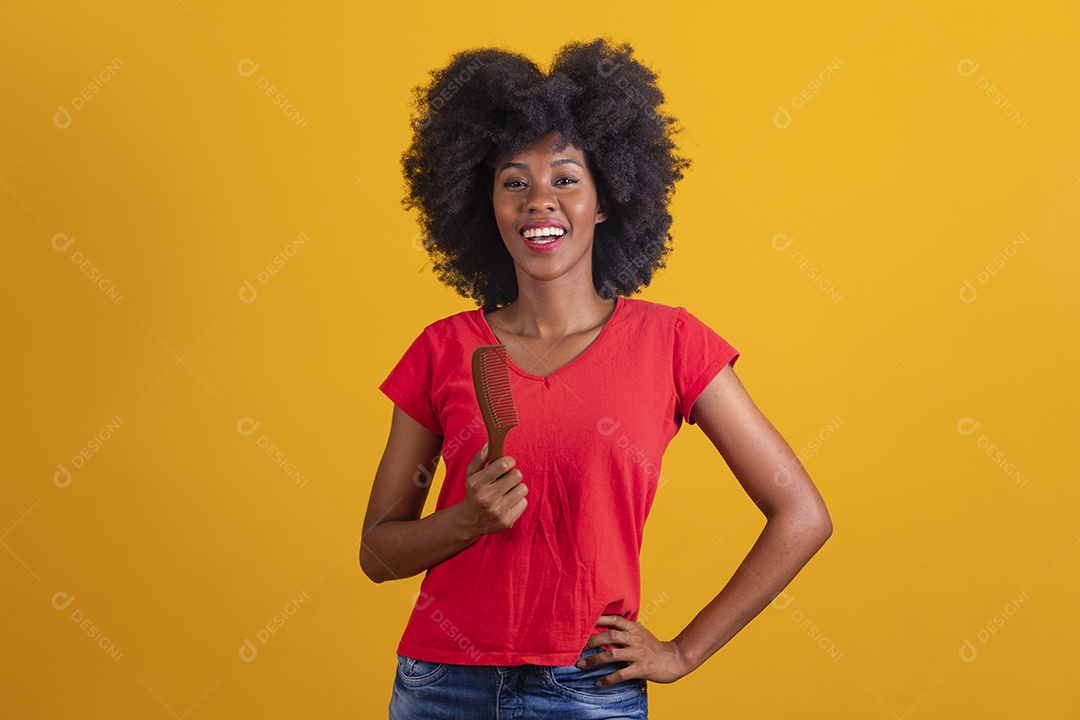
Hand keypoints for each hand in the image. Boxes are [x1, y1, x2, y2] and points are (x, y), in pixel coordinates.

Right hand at [458, 442, 527, 537]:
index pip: (503, 465)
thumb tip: (489, 445)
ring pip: (523, 488)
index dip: (509, 461)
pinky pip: (524, 502)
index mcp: (477, 483)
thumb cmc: (474, 492)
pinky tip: (508, 503)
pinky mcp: (507, 521)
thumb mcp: (471, 474)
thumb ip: (479, 458)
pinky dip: (518, 501)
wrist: (470, 520)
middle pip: (517, 475)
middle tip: (506, 479)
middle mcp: (486, 498)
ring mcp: (497, 511)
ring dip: (517, 488)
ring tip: (507, 491)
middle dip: (513, 474)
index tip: (507, 463)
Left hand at [577, 615, 691, 684]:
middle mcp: (635, 638)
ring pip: (612, 654)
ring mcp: (638, 653)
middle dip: (591, 641)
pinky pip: (621, 674)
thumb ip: (624, 629)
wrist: (674, 659)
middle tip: (576, 647)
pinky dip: (608, 679)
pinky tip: (598, 683)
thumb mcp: (640, 632)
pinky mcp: (641, 668)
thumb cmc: (653, 647)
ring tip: (581, 664)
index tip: (582, 621)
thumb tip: (604, 625)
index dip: (598, 619)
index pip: (614, 619)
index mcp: (634, 628)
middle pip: (609, 636)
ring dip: (594, 660)